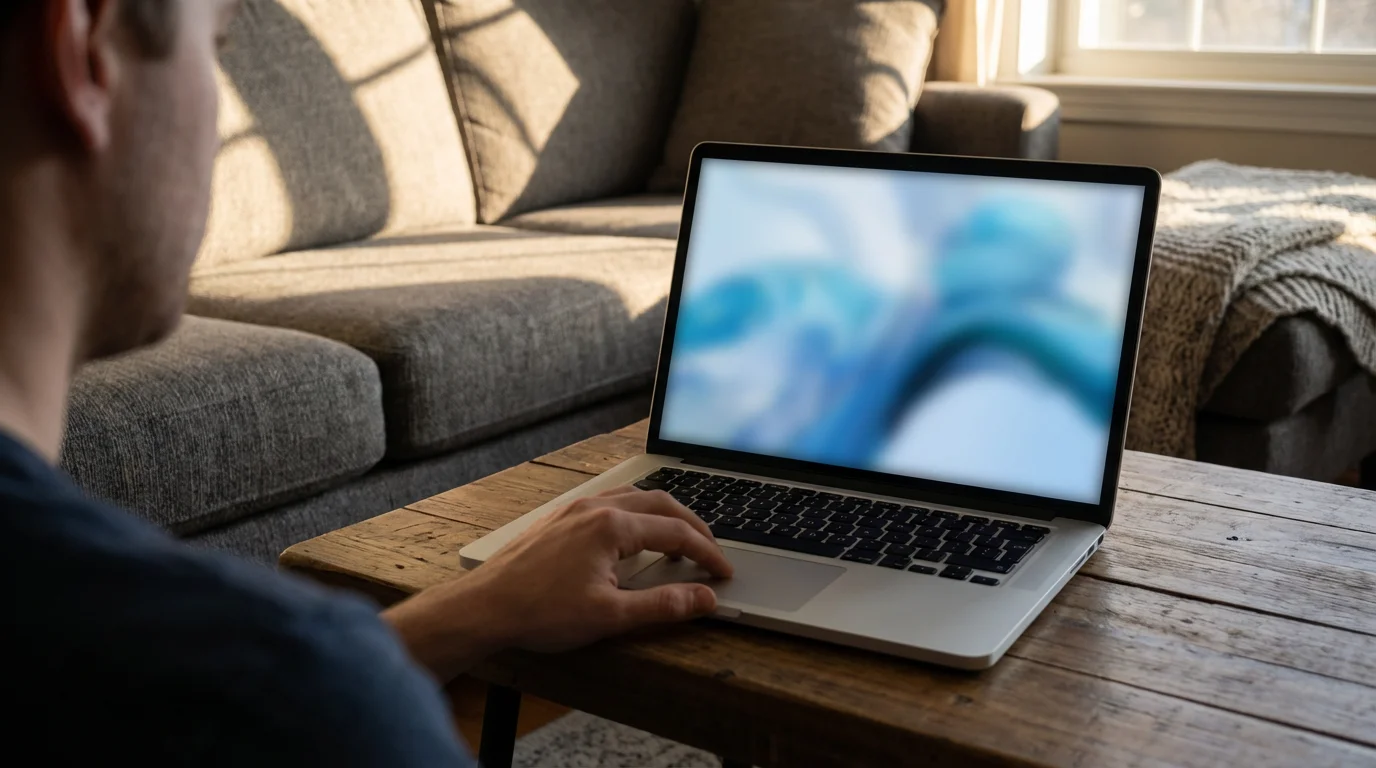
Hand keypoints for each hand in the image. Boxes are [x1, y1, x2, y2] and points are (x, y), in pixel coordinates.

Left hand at [384, 487, 733, 680]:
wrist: (484, 607)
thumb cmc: (540, 612)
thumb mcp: (611, 616)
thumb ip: (664, 605)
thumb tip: (704, 599)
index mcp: (612, 526)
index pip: (677, 533)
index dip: (707, 554)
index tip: (723, 573)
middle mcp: (596, 507)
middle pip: (660, 503)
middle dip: (692, 526)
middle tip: (711, 551)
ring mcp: (575, 509)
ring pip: (634, 498)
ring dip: (664, 516)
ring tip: (679, 540)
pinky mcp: (559, 519)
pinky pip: (610, 502)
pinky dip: (636, 514)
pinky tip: (632, 536)